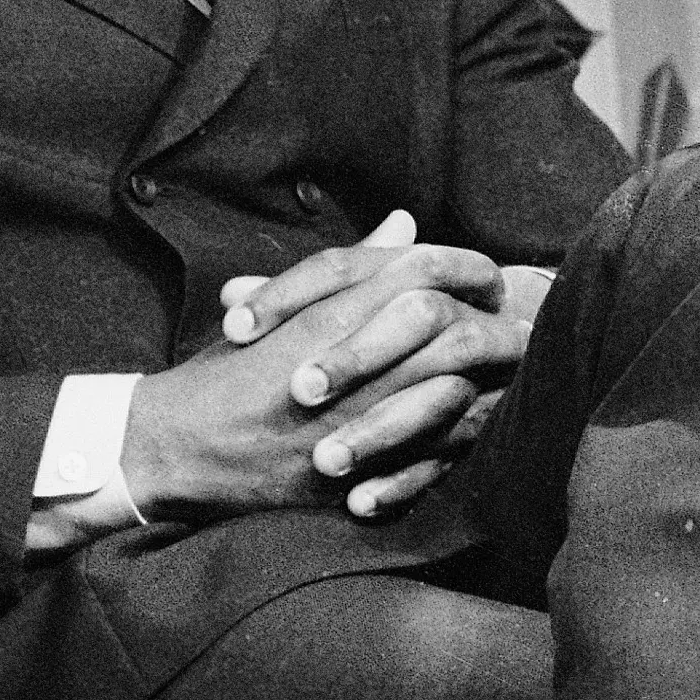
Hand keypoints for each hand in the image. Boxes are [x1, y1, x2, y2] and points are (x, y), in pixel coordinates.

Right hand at [132, 236, 539, 523]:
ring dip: (489, 384)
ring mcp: (350, 422)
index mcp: (327, 314)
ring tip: (518, 376)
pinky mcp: (350, 475)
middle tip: (529, 325)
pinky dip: (459, 441)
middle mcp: (346, 363)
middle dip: (498, 326)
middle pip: (450, 330)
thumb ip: (352, 267)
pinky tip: (480, 428)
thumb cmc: (228, 370)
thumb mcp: (284, 308)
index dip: (469, 268)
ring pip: (448, 391)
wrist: (171, 445)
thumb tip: (404, 223)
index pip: (420, 270)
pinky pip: (426, 457)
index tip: (492, 276)